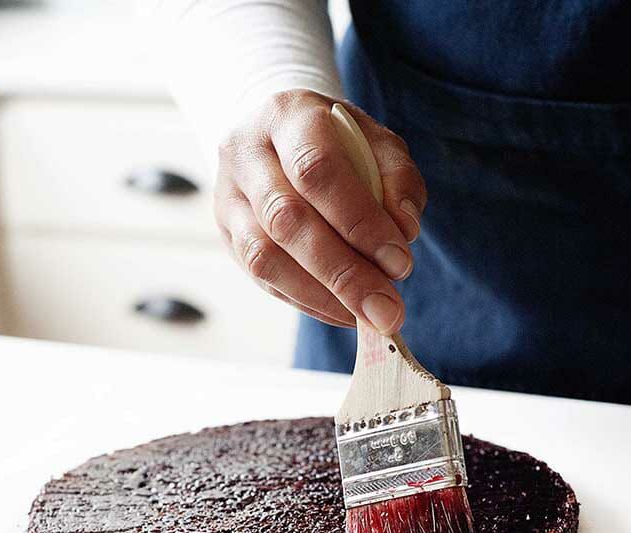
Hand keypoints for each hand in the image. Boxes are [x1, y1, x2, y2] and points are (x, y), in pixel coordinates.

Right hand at [214, 90, 426, 334]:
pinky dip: (306, 301)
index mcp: (288, 116)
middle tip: (386, 310)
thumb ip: (397, 177)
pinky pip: (261, 278)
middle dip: (342, 272)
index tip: (399, 261)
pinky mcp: (226, 234)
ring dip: (320, 295)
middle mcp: (246, 154)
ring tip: (366, 316)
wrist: (275, 131)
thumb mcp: (375, 140)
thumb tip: (404, 231)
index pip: (317, 170)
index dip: (359, 220)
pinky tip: (343, 312)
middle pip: (286, 220)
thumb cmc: (335, 139)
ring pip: (263, 256)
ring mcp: (228, 197)